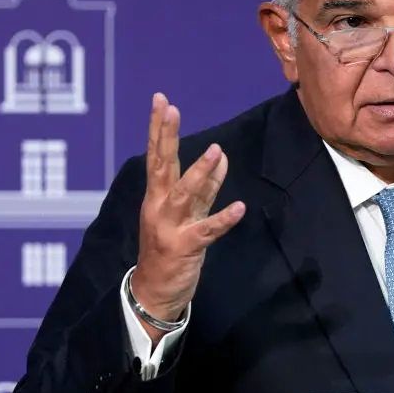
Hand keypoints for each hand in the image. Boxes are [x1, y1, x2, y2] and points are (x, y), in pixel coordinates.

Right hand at [132, 93, 245, 338]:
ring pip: (185, 194)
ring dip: (200, 172)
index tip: (161, 101)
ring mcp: (170, 226)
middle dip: (165, 136)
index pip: (158, 156)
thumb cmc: (170, 248)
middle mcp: (159, 206)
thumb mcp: (187, 212)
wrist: (154, 291)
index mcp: (157, 196)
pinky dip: (223, 219)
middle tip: (170, 109)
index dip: (159, 128)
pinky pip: (207, 230)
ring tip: (216, 150)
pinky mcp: (186, 247)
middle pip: (162, 165)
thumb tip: (219, 155)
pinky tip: (239, 208)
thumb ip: (204, 185)